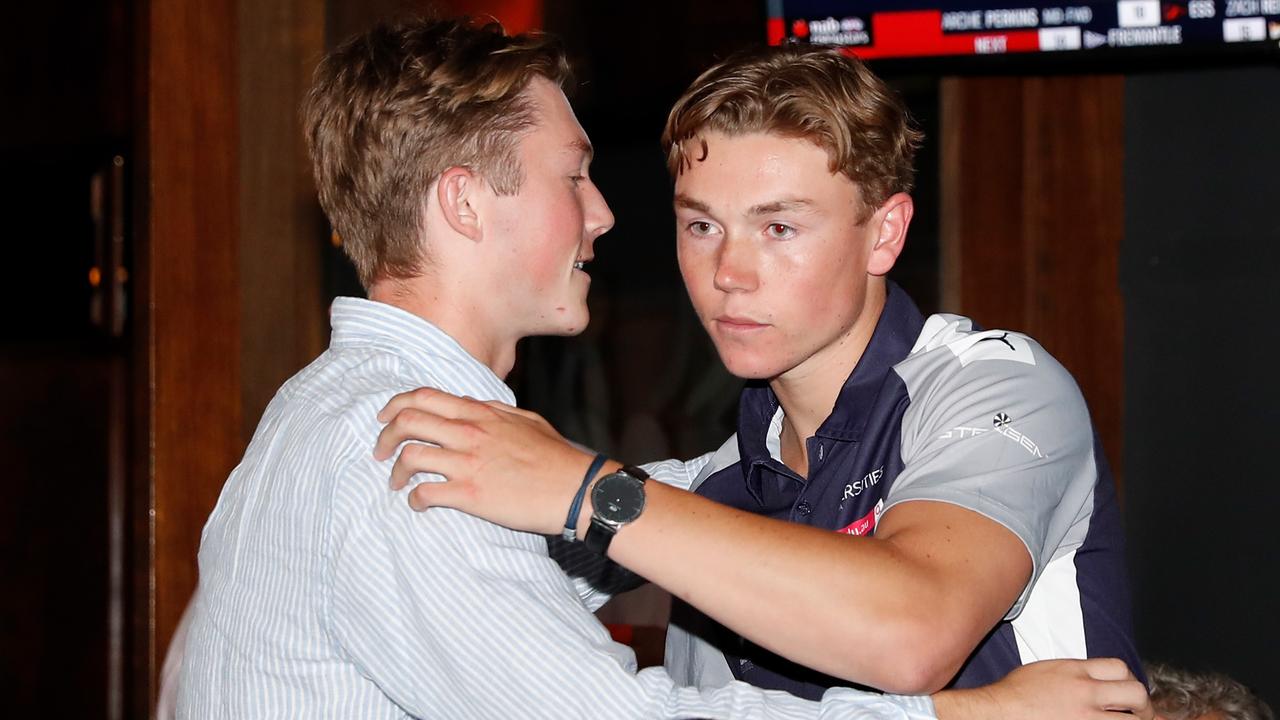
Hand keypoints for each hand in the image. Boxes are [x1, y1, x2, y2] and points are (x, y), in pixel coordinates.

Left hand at [373, 387, 605, 534]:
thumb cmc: (556, 457)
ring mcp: (468, 463)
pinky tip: (419, 503)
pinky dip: (414, 499)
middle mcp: (469, 433)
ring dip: (394, 471)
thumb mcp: (526, 420)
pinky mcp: (470, 495)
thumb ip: (495, 412)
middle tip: (380, 452)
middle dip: (385, 437)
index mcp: (481, 413)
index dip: (396, 405)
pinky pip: (425, 493)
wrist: (576, 489)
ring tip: (396, 482)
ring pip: (410, 456)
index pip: (424, 397)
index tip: (385, 419)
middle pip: (407, 422)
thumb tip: (473, 407)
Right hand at [933, 658, 1152, 719]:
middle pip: (1136, 694)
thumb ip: (1076, 673)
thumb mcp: (1047, 670)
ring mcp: (1086, 718)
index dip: (1129, 680)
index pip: (1120, 668)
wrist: (997, 713)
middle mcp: (1085, 694)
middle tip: (1142, 714)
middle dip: (1144, 706)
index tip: (1128, 692)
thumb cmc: (1015, 694)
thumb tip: (1100, 682)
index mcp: (1075, 672)